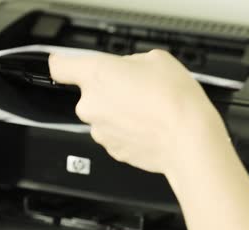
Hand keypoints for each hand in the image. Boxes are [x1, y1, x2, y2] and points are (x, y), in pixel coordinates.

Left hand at [49, 50, 227, 176]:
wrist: (189, 140)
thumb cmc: (175, 100)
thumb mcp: (158, 59)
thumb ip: (133, 62)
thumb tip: (130, 70)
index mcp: (97, 74)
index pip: (60, 65)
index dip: (66, 64)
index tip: (72, 65)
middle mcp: (91, 104)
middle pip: (91, 92)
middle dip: (112, 89)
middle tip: (140, 88)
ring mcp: (101, 131)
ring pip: (105, 114)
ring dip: (122, 111)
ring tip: (151, 109)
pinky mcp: (114, 150)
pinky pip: (116, 134)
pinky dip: (130, 130)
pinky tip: (151, 126)